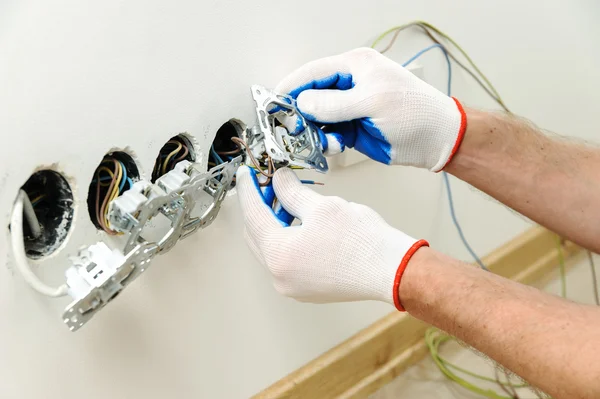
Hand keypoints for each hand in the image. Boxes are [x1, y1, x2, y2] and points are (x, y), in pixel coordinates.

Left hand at [236, 165, 427, 308]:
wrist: (392, 271)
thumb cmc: (361, 241)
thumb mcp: (321, 206)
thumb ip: (291, 192)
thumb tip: (279, 181)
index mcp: (279, 254)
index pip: (253, 215)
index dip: (248, 189)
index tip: (246, 173)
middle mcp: (279, 276)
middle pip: (256, 235)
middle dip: (259, 207)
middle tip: (268, 184)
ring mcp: (293, 286)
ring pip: (270, 249)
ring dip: (273, 223)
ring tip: (287, 201)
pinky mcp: (307, 290)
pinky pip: (286, 261)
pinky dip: (286, 240)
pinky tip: (298, 223)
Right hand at [275, 47, 466, 170]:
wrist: (437, 140)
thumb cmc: (416, 113)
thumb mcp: (372, 103)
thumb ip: (335, 104)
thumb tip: (303, 102)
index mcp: (355, 66)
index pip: (313, 72)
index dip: (291, 87)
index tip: (273, 103)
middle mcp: (349, 84)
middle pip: (310, 96)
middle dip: (300, 114)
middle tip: (292, 129)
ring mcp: (350, 107)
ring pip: (316, 118)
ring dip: (314, 132)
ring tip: (323, 141)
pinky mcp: (352, 128)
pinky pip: (328, 134)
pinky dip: (326, 142)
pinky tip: (334, 146)